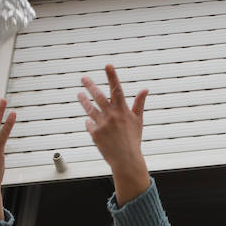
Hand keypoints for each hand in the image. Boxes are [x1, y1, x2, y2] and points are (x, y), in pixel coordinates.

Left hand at [78, 64, 150, 203]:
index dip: (112, 76)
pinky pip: (89, 124)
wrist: (126, 160)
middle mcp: (112, 115)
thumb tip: (145, 89)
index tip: (108, 65)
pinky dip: (91, 122)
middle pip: (98, 96)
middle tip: (83, 78)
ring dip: (84, 100)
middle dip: (90, 85)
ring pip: (89, 108)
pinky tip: (93, 124)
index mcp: (123, 110)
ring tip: (79, 94)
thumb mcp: (138, 120)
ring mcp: (102, 124)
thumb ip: (139, 103)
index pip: (116, 89)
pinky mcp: (95, 133)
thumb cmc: (133, 139)